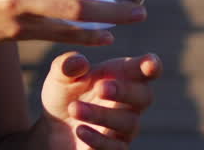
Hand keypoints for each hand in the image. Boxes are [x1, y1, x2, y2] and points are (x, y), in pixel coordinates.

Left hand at [38, 52, 160, 148]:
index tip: (150, 64)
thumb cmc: (65, 94)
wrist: (52, 127)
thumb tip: (80, 62)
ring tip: (74, 108)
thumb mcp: (60, 76)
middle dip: (125, 91)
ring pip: (127, 123)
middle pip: (144, 96)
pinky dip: (98, 139)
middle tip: (101, 88)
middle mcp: (130, 102)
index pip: (144, 70)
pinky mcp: (114, 148)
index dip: (151, 66)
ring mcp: (125, 127)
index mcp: (122, 76)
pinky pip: (115, 147)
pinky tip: (80, 130)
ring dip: (101, 115)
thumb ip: (67, 65)